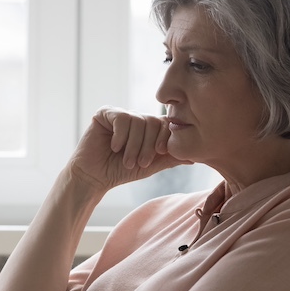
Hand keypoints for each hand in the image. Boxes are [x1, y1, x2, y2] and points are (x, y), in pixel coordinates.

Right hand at [68, 107, 190, 191]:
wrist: (95, 177)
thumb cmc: (120, 171)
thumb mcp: (150, 166)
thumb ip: (170, 159)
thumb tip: (194, 158)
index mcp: (148, 127)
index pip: (165, 123)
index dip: (165, 138)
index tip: (159, 153)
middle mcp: (135, 117)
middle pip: (153, 121)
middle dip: (148, 145)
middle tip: (140, 163)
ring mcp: (120, 113)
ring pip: (138, 121)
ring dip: (133, 146)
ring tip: (126, 160)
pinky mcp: (104, 113)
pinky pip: (122, 118)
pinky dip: (121, 137)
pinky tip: (114, 147)